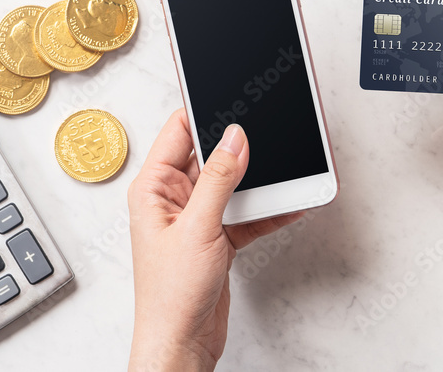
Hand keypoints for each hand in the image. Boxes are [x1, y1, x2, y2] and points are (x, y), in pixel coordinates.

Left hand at [128, 109, 302, 371]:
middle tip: (267, 133)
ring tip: (285, 168)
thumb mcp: (197, 228)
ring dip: (258, 181)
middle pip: (209, 155)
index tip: (232, 98)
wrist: (182, 344)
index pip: (178, 132)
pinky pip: (245, 213)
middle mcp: (172, 199)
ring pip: (232, 184)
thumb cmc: (170, 296)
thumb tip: (234, 137)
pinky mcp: (216, 237)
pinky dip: (266, 210)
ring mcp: (196, 218)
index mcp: (153, 188)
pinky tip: (289, 203)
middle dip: (239, 147)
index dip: (204, 112)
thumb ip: (218, 179)